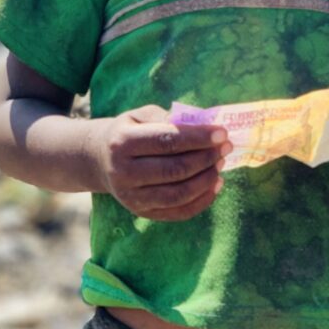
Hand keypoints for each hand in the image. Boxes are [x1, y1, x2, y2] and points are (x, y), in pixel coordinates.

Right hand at [90, 105, 230, 219]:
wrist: (102, 159)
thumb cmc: (131, 131)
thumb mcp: (142, 115)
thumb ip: (169, 117)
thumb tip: (203, 124)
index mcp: (123, 142)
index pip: (167, 141)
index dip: (198, 138)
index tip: (222, 133)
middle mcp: (124, 173)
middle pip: (175, 169)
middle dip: (206, 157)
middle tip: (226, 147)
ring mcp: (132, 197)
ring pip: (179, 194)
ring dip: (207, 179)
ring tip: (221, 164)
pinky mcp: (142, 213)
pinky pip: (178, 212)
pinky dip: (202, 200)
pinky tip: (215, 184)